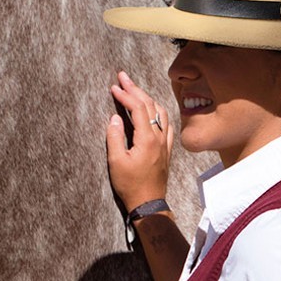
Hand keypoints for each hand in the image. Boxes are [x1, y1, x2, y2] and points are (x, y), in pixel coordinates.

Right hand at [106, 70, 171, 212]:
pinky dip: (157, 111)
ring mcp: (165, 143)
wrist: (148, 203)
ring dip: (147, 98)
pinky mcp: (166, 149)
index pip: (138, 108)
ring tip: (134, 89)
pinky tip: (151, 110)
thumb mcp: (116, 162)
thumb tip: (115, 117)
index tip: (113, 87)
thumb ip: (115, 137)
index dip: (126, 95)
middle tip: (122, 77)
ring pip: (160, 112)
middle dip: (135, 89)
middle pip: (149, 105)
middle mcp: (160, 137)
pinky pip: (166, 123)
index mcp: (148, 139)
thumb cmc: (130, 185)